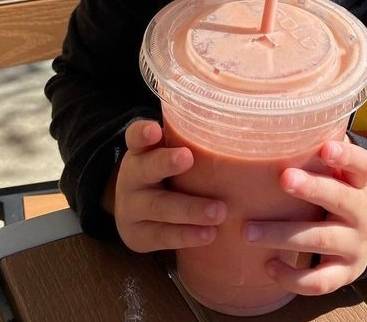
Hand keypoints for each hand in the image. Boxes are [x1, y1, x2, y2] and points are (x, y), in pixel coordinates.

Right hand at [111, 119, 226, 253]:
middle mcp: (131, 178)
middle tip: (187, 156)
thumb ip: (189, 144)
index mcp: (139, 152)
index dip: (142, 133)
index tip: (155, 130)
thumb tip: (236, 132)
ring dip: (189, 209)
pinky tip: (209, 234)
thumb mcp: (166, 156)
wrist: (132, 213)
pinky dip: (186, 236)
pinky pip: (162, 236)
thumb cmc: (164, 176)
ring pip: (158, 208)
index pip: (135, 137)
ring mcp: (131, 209)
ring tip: (219, 211)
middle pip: (144, 169)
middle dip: (165, 163)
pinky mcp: (137, 236)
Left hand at [243, 139, 366, 295]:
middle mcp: (362, 212)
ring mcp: (356, 245)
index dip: (345, 157)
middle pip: (341, 199)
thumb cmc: (339, 190)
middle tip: (284, 179)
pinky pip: (321, 281)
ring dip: (284, 235)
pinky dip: (293, 278)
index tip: (325, 148)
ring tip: (249, 231)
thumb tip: (277, 121)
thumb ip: (318, 150)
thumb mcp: (339, 172)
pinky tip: (267, 266)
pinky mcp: (345, 273)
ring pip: (322, 240)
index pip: (361, 164)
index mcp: (360, 182)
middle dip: (312, 189)